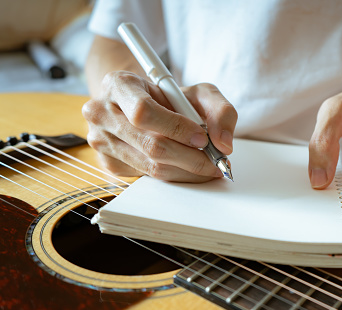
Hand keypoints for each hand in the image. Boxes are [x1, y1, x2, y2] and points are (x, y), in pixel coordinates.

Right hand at [82, 71, 236, 181]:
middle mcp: (101, 112)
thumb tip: (223, 144)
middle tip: (216, 161)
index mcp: (118, 84)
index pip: (144, 112)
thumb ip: (220, 111)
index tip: (203, 138)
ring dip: (186, 170)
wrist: (145, 106)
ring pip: (151, 166)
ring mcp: (101, 140)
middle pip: (151, 145)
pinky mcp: (109, 162)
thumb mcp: (199, 93)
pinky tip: (188, 168)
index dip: (177, 128)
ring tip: (208, 167)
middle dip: (191, 158)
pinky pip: (147, 176)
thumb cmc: (170, 98)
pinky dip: (175, 175)